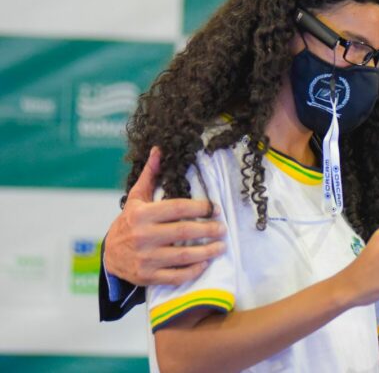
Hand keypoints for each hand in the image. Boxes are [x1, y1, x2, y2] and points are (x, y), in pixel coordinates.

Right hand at [104, 146, 226, 286]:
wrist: (109, 256)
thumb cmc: (129, 222)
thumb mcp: (136, 198)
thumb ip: (150, 175)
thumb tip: (159, 149)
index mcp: (142, 215)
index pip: (176, 208)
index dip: (199, 207)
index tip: (214, 208)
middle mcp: (143, 236)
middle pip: (184, 231)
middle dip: (208, 229)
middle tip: (223, 228)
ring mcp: (146, 258)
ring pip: (183, 255)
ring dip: (207, 251)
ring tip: (221, 246)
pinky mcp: (148, 276)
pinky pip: (176, 276)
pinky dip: (193, 271)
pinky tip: (205, 263)